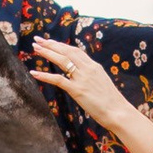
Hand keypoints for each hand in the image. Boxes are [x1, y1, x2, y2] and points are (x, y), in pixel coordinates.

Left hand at [26, 38, 152, 152]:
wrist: (118, 112)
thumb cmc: (111, 101)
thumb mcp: (101, 82)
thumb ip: (90, 75)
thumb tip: (80, 74)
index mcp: (94, 66)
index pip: (74, 50)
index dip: (61, 45)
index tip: (49, 41)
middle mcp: (88, 69)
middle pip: (66, 51)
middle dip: (51, 44)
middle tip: (37, 40)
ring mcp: (82, 79)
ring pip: (62, 61)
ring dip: (47, 53)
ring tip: (35, 49)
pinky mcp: (78, 90)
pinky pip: (58, 80)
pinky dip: (45, 75)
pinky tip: (34, 73)